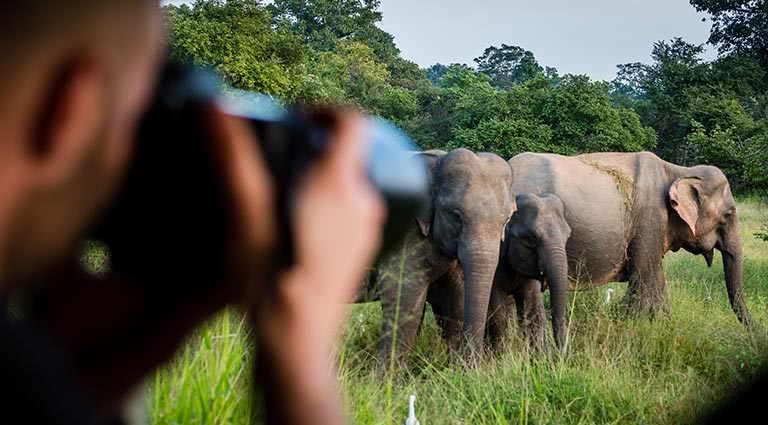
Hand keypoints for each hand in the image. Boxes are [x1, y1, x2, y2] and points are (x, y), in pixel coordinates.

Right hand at [205, 107, 383, 424]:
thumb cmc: (269, 281)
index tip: (295, 119)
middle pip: (351, 152)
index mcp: (340, 185)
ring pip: (351, 183)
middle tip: (282, 152)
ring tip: (284, 186)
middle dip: (317, 143)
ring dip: (322, 173)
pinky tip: (296, 221)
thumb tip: (215, 106)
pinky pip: (350, 210)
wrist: (296, 343)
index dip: (324, 110)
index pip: (352, 121)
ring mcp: (366, 231)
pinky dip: (329, 201)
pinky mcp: (361, 253)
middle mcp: (362, 204)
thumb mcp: (245, 215)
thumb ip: (231, 158)